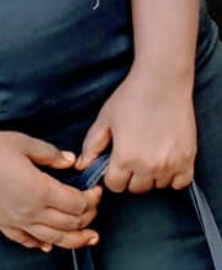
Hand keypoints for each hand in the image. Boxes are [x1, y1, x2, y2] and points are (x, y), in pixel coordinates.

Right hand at [0, 130, 101, 251]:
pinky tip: (48, 245)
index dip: (91, 199)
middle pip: (70, 224)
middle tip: (93, 208)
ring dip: (75, 240)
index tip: (95, 190)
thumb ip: (50, 154)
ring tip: (89, 239)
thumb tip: (71, 161)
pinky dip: (42, 244)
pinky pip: (27, 240)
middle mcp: (31, 211)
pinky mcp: (3, 224)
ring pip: (53, 239)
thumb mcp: (23, 143)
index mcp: (40, 190)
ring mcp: (17, 221)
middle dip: (87, 218)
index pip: (76, 204)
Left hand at [77, 68, 196, 192]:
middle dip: (131, 175)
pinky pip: (180, 182)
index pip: (115, 185)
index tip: (116, 162)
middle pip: (136, 188)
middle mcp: (148, 166)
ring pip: (157, 185)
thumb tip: (82, 165)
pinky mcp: (188, 158)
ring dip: (152, 175)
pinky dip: (173, 176)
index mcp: (125, 157)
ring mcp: (170, 164)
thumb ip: (92, 145)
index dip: (112, 175)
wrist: (163, 81)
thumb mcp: (105, 118)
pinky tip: (167, 160)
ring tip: (150, 153)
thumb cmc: (131, 96)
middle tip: (133, 155)